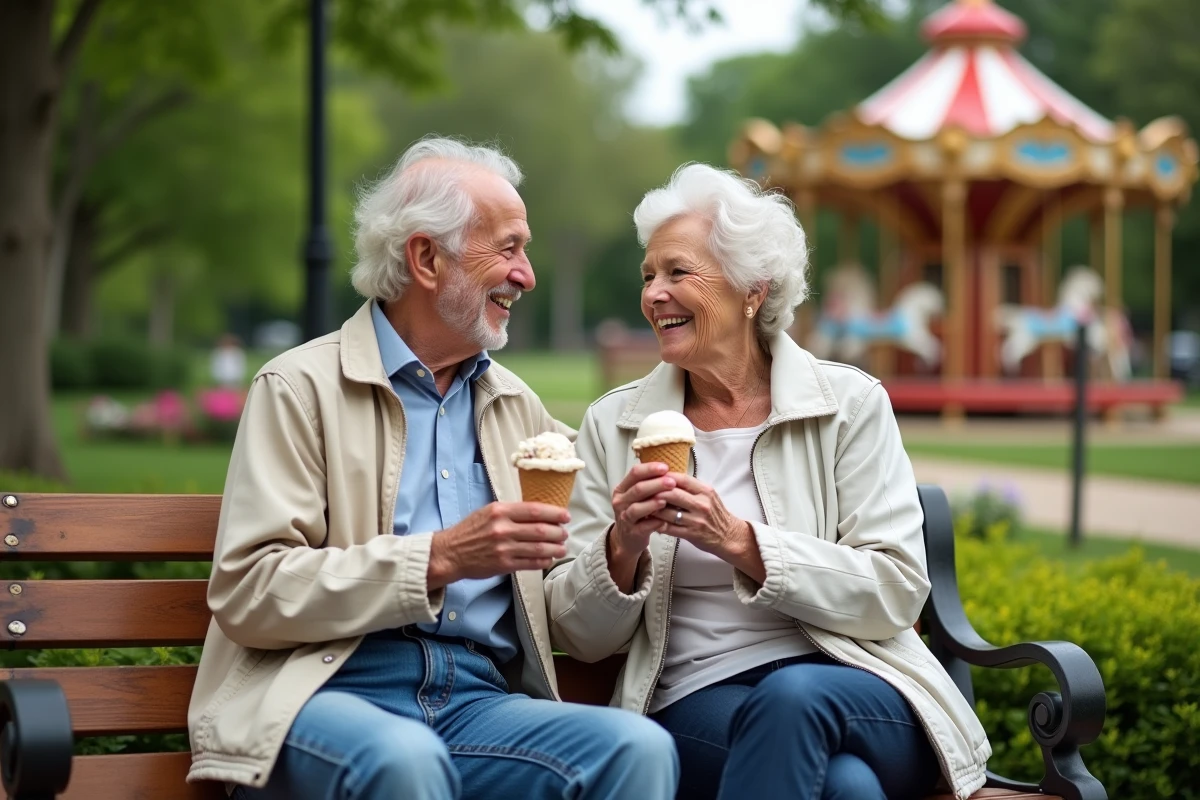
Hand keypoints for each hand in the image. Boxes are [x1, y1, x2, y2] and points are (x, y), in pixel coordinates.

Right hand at [428, 502, 568, 588]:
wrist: (450, 553)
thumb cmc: (470, 531)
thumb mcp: (488, 512)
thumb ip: (511, 512)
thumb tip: (539, 513)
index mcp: (500, 511)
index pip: (534, 510)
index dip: (554, 513)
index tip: (565, 516)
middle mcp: (502, 529)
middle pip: (540, 530)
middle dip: (558, 532)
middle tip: (565, 533)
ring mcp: (503, 548)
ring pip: (538, 548)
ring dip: (555, 548)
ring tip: (562, 548)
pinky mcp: (503, 565)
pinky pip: (530, 563)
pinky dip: (543, 561)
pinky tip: (548, 559)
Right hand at [606, 462, 675, 591]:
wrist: (628, 537)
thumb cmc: (638, 512)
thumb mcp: (638, 496)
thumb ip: (649, 483)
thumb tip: (669, 470)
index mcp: (622, 488)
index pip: (635, 473)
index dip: (650, 469)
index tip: (666, 467)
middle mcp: (620, 501)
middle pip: (637, 489)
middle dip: (656, 484)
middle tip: (672, 482)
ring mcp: (624, 517)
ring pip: (637, 508)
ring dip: (652, 503)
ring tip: (666, 500)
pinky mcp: (632, 532)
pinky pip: (643, 527)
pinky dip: (654, 523)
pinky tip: (664, 520)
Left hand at [653, 473, 765, 582]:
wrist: (729, 536)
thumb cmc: (715, 514)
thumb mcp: (708, 495)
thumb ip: (691, 487)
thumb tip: (668, 476)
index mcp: (705, 491)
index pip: (681, 479)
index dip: (664, 476)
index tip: (651, 476)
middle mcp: (701, 504)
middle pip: (672, 493)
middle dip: (654, 491)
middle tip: (642, 491)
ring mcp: (696, 520)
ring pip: (667, 511)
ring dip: (652, 508)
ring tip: (642, 505)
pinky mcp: (691, 534)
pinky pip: (668, 527)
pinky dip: (657, 523)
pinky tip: (649, 520)